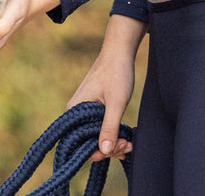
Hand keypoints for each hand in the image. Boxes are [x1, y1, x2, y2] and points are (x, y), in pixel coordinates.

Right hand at [68, 14, 146, 161]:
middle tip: (128, 145)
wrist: (119, 52)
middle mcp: (76, 112)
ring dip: (112, 142)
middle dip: (109, 147)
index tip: (118, 148)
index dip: (99, 151)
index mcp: (75, 110)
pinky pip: (99, 127)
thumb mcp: (116, 103)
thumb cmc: (116, 74)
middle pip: (88, 141)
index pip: (80, 143)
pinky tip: (124, 138)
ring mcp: (84, 109)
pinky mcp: (93, 108)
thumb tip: (104, 151)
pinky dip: (111, 134)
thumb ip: (109, 127)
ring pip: (95, 135)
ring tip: (129, 142)